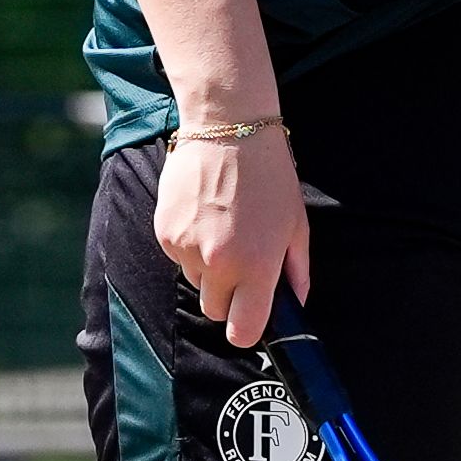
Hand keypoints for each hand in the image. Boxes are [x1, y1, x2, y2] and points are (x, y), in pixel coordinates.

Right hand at [155, 130, 309, 349]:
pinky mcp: (164, 233)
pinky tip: (205, 217)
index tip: (251, 321)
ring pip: (196, 282)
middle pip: (216, 311)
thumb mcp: (296, 225)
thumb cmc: (271, 178)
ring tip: (224, 231)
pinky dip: (189, 246)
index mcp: (256, 266)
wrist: (228, 130)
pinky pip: (177, 258)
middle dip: (229, 298)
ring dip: (208, 269)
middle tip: (241, 266)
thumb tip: (296, 303)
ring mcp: (186, 249)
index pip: (243, 330)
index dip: (247, 330)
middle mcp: (218, 263)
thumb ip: (296, 271)